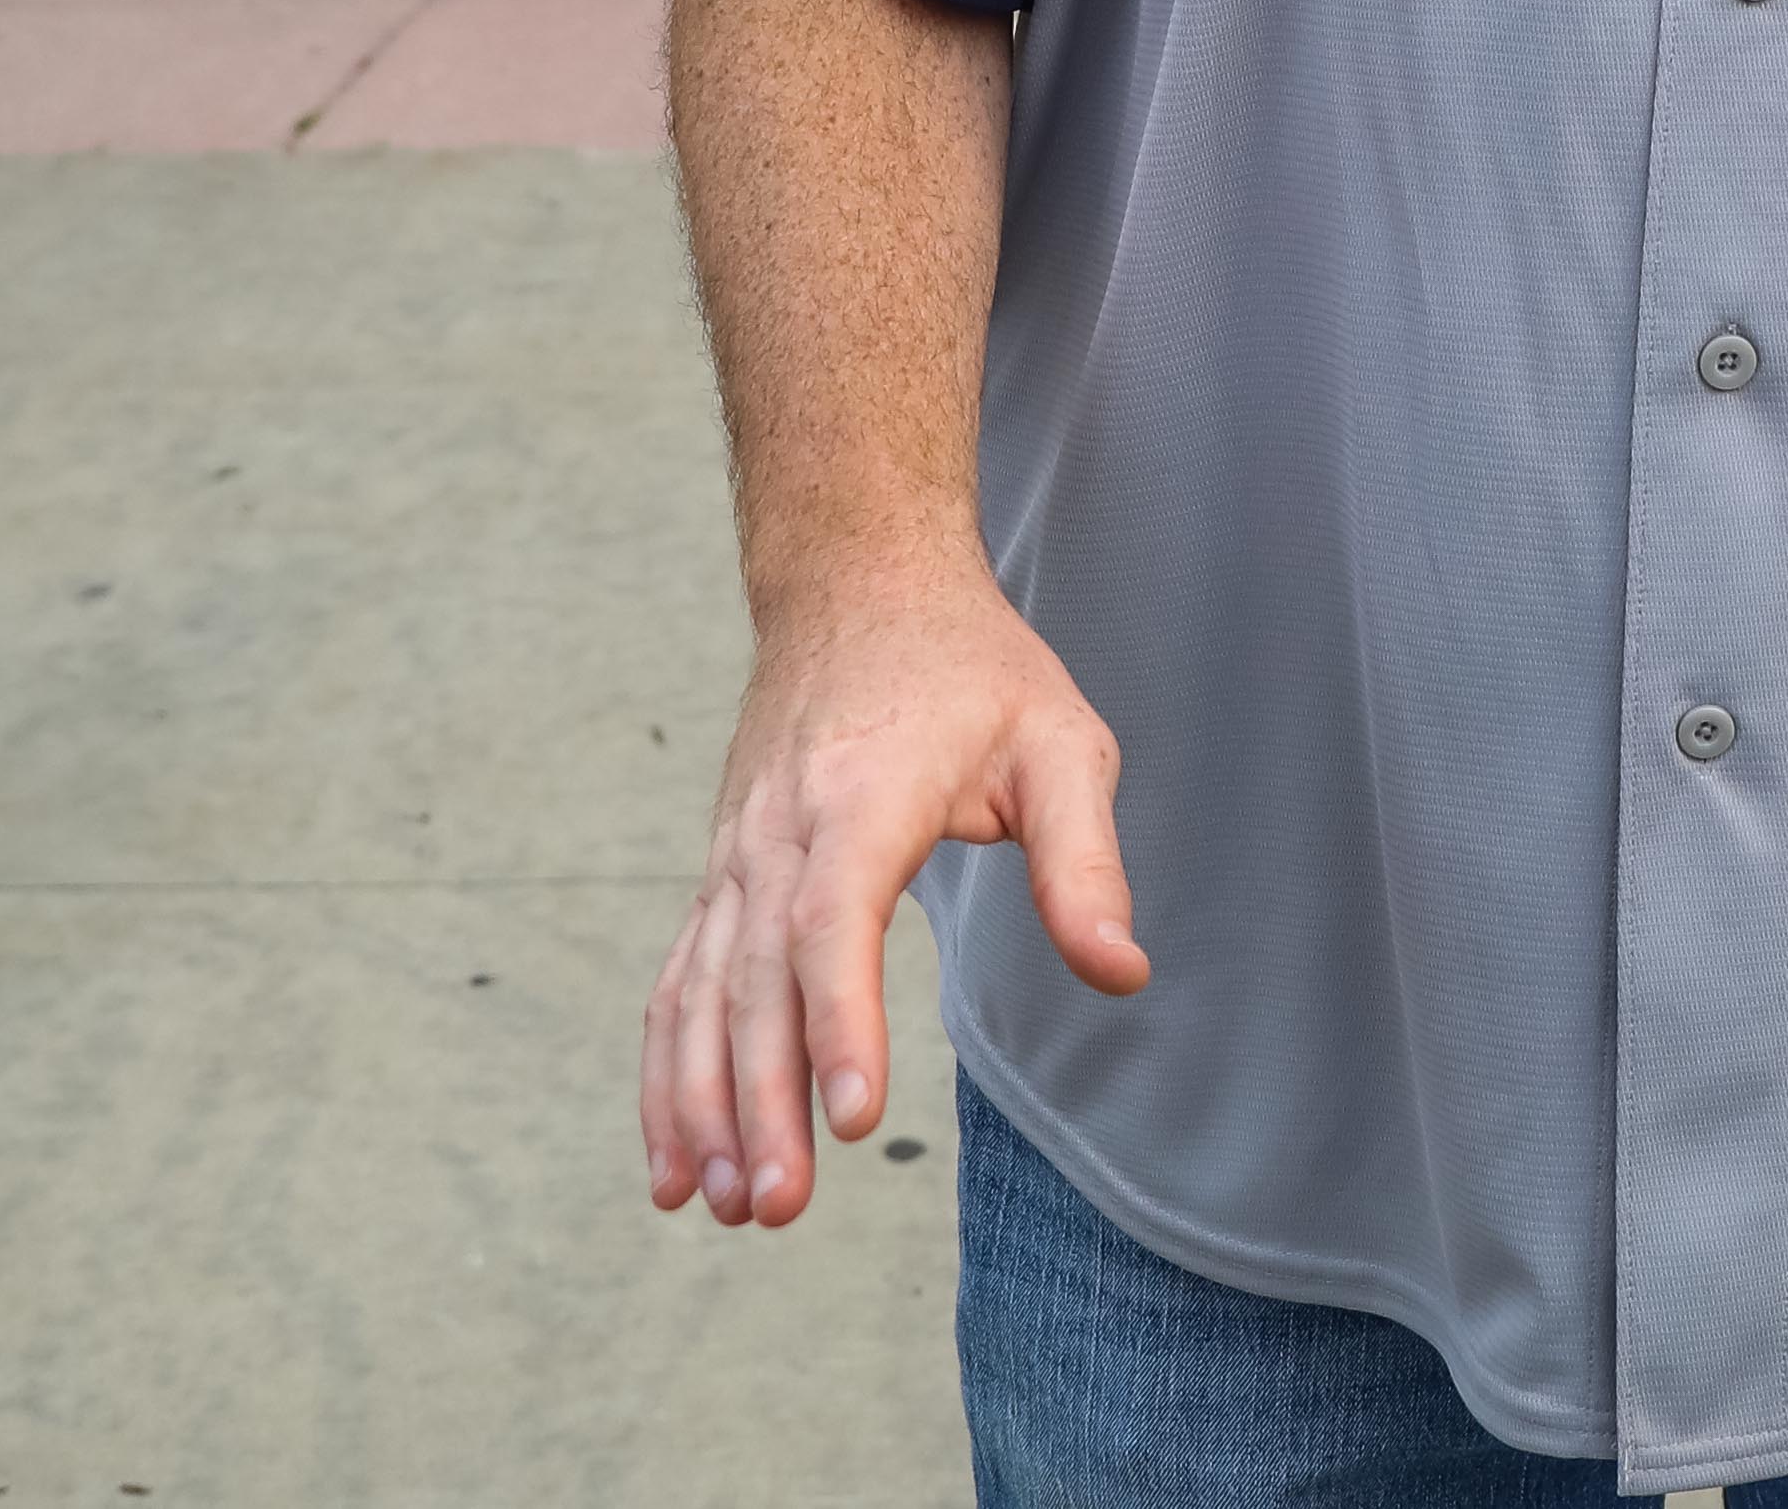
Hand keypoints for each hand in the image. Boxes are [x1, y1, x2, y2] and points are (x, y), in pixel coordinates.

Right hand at [642, 570, 1143, 1230]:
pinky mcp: (721, 876)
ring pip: (699, 992)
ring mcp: (735, 855)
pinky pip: (678, 984)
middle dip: (760, 1100)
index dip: (838, 1024)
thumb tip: (1121, 971)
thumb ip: (1084, 859)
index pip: (833, 924)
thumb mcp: (1061, 742)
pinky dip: (665, 1074)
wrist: (856, 580)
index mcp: (862, 794)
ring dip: (699, 1104)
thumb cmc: (972, 668)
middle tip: (780, 1207)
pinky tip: (673, 1164)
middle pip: (755, 979)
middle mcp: (778, 831)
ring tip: (726, 1206)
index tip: (855, 1120)